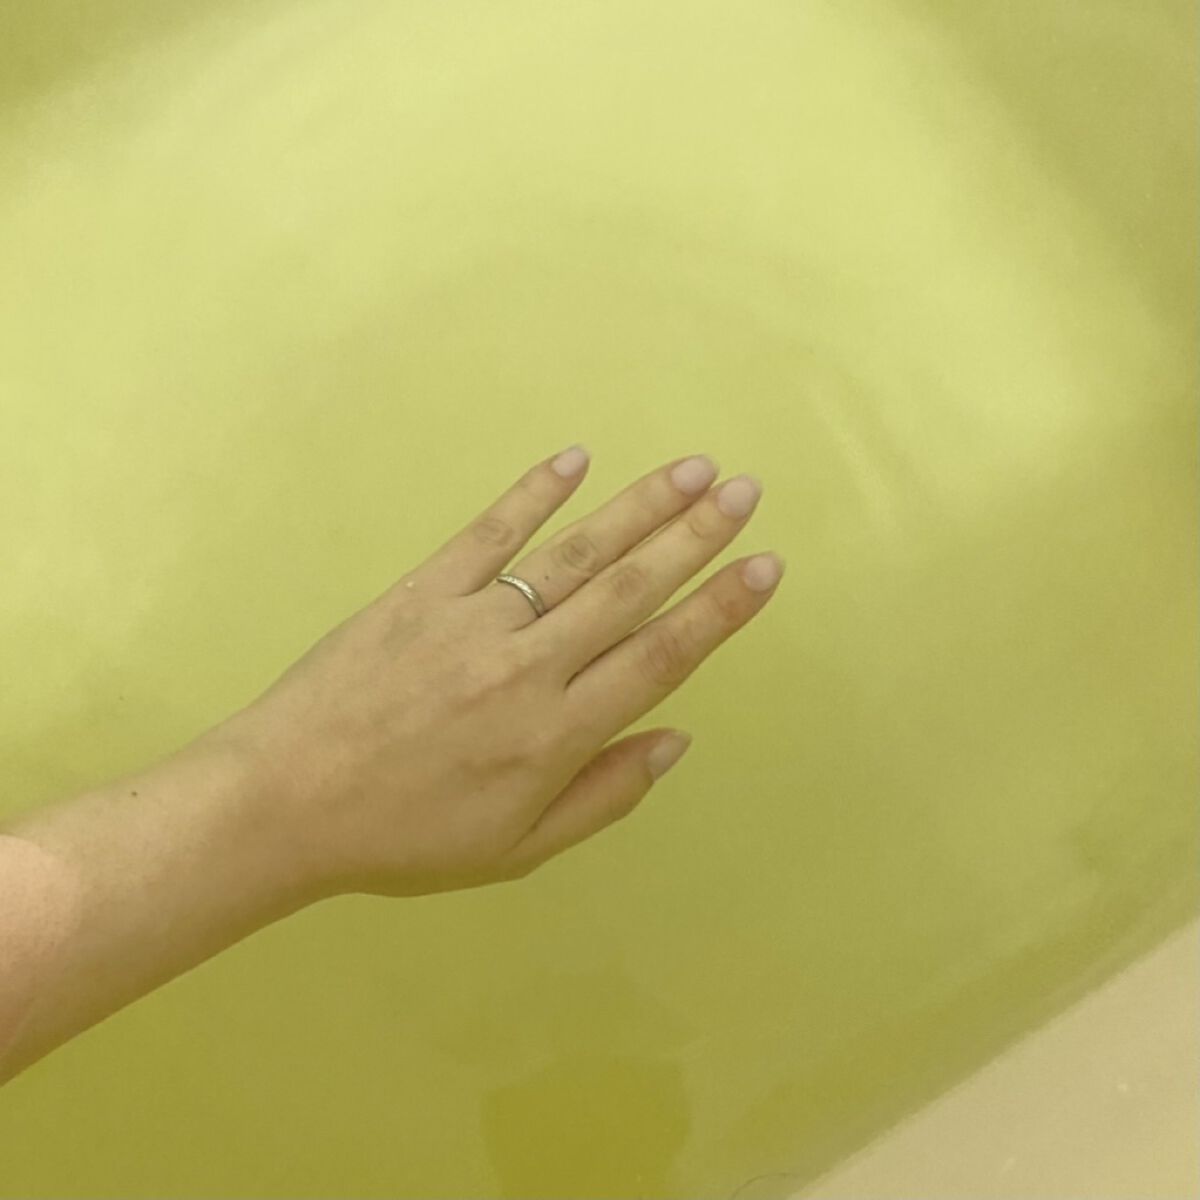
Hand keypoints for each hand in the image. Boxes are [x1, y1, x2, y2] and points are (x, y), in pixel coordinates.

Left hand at [210, 447, 783, 898]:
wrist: (285, 800)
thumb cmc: (404, 836)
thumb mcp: (516, 849)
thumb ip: (604, 795)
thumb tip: (678, 737)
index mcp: (557, 733)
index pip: (659, 657)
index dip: (719, 610)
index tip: (764, 566)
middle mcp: (528, 666)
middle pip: (629, 589)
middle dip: (696, 537)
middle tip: (745, 489)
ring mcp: (474, 619)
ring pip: (574, 553)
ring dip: (638, 508)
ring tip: (690, 470)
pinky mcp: (422, 590)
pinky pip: (488, 533)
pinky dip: (533, 495)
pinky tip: (576, 459)